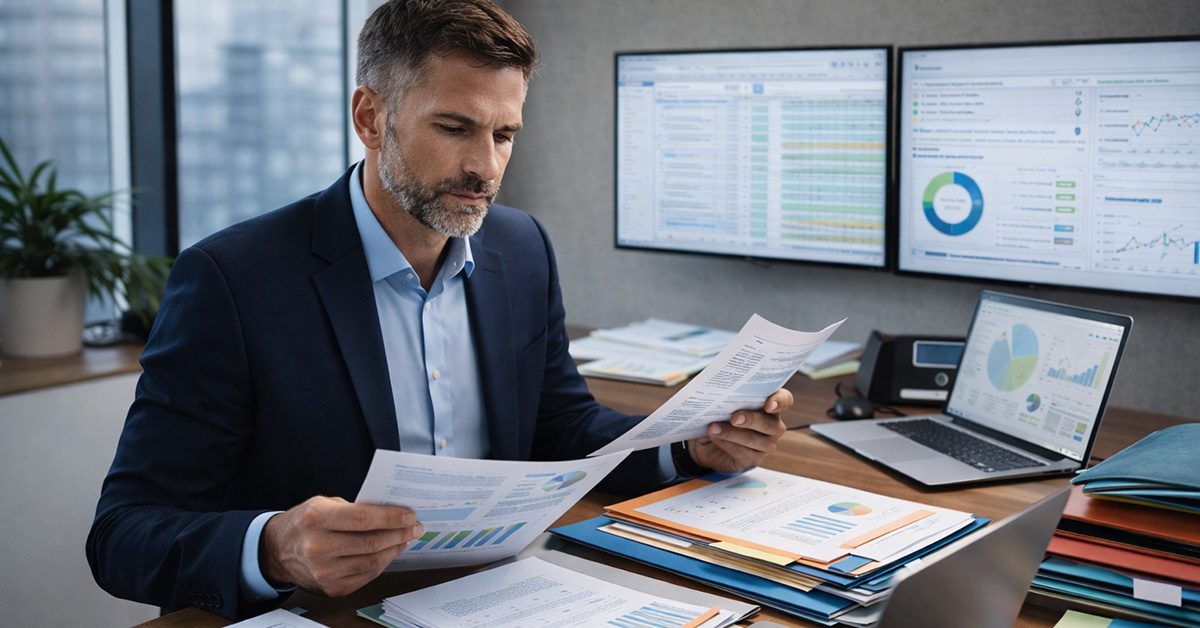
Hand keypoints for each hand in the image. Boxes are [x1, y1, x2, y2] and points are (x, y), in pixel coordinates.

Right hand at [261, 496, 422, 596]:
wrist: (277, 551)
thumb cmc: (305, 522)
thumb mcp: (324, 504)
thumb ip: (355, 508)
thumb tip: (392, 513)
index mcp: (316, 519)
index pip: (362, 519)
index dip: (391, 517)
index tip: (410, 515)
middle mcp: (318, 548)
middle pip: (370, 543)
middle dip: (399, 534)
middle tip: (415, 526)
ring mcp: (323, 572)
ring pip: (372, 562)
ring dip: (395, 549)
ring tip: (406, 538)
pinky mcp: (331, 588)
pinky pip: (366, 576)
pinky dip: (382, 563)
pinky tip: (390, 552)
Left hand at [686, 388, 791, 473]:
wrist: (707, 440)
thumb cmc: (720, 415)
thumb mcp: (723, 402)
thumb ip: (729, 396)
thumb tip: (720, 393)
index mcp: (770, 404)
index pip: (785, 400)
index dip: (780, 401)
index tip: (768, 404)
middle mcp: (773, 425)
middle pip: (771, 424)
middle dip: (751, 420)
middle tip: (734, 418)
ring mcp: (766, 444)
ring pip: (756, 440)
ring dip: (733, 434)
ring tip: (714, 428)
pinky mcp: (754, 459)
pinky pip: (744, 453)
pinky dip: (727, 444)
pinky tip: (715, 437)